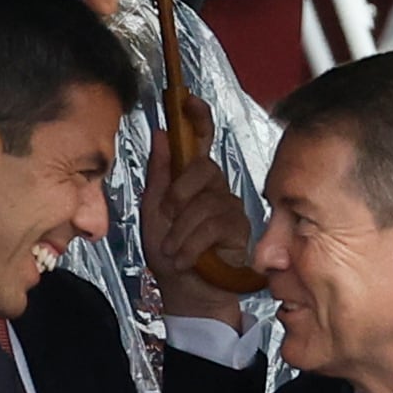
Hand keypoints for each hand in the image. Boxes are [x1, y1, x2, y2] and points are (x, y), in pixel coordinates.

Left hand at [142, 96, 253, 324]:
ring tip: (173, 250)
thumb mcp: (153, 212)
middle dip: (179, 193)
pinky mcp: (240, 229)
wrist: (185, 293)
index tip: (189, 100)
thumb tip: (162, 133)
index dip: (197, 118)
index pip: (199, 140)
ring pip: (205, 202)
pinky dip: (192, 244)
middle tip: (167, 217)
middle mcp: (214, 188)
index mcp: (191, 180)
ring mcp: (230, 206)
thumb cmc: (169, 253)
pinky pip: (214, 225)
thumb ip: (158, 174)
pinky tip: (185, 259)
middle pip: (202, 168)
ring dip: (181, 230)